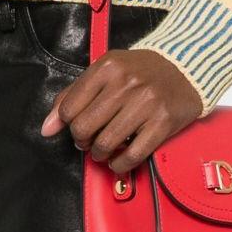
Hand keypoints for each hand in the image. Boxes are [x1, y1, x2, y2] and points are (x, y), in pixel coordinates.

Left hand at [40, 49, 203, 172]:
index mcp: (108, 67)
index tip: (77, 125)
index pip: (69, 107)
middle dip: (81, 140)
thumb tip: (47, 128)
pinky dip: (120, 164)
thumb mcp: (105, 72)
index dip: (68, 123)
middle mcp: (126, 83)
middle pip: (84, 127)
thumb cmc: (141, 71)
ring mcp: (146, 103)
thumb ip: (73, 95)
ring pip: (106, 143)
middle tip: (88, 140)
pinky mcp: (163, 123)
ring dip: (99, 154)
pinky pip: (133, 154)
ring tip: (102, 150)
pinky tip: (118, 160)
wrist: (185, 68)